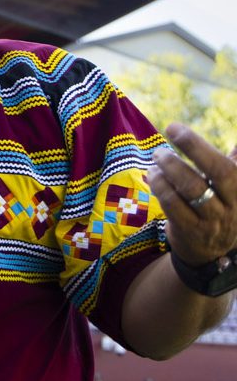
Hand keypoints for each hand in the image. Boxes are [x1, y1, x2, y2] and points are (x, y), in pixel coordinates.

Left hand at [148, 124, 236, 266]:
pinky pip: (173, 205)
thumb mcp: (232, 189)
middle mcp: (233, 206)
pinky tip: (153, 176)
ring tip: (157, 159)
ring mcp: (213, 220)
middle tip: (164, 141)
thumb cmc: (219, 208)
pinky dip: (160, 187)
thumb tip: (236, 143)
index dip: (198, 145)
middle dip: (189, 151)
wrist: (212, 253)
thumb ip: (235, 163)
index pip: (227, 165)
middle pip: (216, 173)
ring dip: (168, 169)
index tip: (174, 128)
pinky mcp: (191, 231)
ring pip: (191, 189)